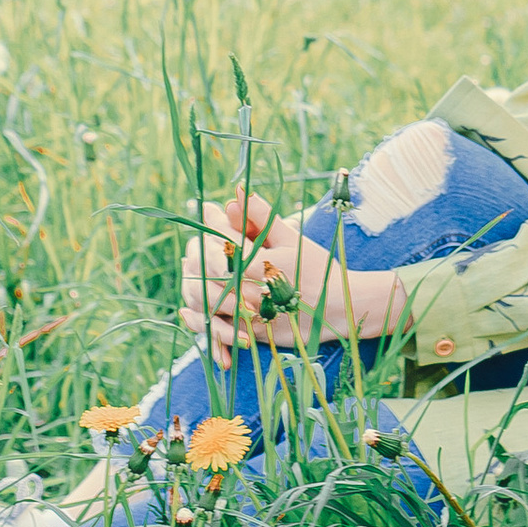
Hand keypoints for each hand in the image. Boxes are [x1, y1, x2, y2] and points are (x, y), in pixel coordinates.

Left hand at [178, 197, 406, 357]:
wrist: (339, 309)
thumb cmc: (318, 269)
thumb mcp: (293, 239)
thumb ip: (262, 217)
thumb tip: (236, 192)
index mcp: (262, 263)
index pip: (224, 240)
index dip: (213, 222)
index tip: (208, 208)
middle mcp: (253, 291)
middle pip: (209, 269)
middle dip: (198, 250)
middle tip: (195, 239)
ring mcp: (251, 315)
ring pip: (207, 300)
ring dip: (193, 282)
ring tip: (190, 265)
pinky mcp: (251, 334)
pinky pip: (217, 328)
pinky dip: (199, 319)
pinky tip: (188, 309)